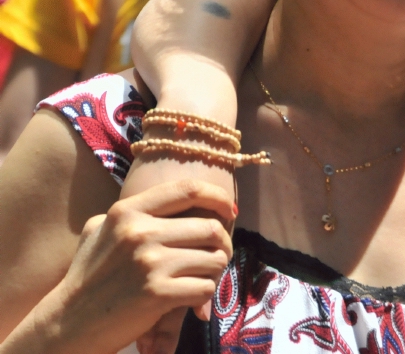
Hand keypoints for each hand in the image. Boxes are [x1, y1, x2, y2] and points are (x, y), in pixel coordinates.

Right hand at [47, 180, 233, 353]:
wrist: (66, 324)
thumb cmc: (86, 277)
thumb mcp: (98, 231)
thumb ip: (130, 213)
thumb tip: (170, 198)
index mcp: (127, 212)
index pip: (187, 189)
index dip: (217, 197)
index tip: (229, 210)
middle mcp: (140, 232)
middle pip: (211, 228)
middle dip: (222, 245)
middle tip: (217, 257)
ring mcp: (150, 262)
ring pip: (214, 259)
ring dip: (214, 272)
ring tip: (202, 278)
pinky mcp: (158, 293)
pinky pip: (205, 288)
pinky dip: (204, 296)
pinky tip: (191, 300)